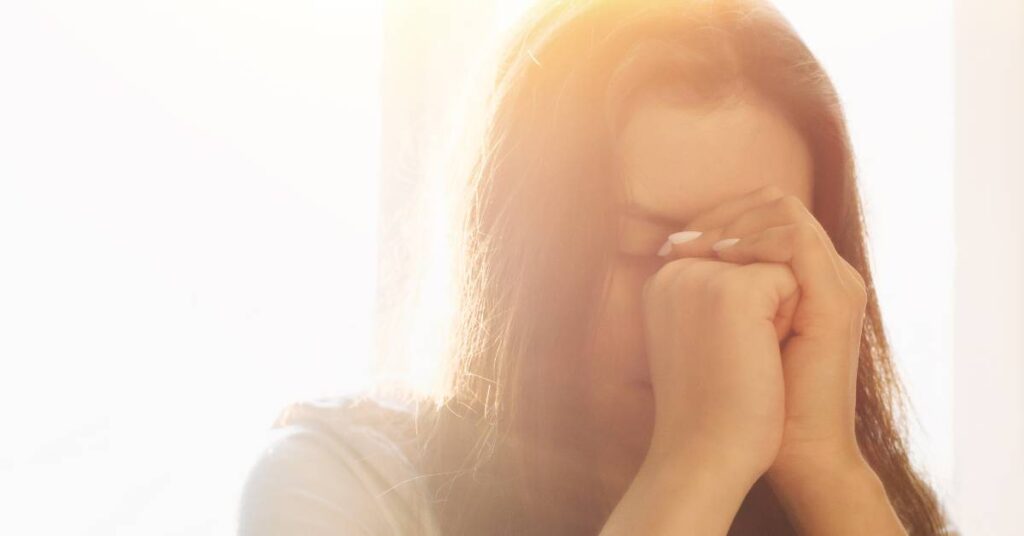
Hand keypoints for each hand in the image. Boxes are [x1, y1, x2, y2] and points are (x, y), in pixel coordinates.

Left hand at [659, 185, 868, 478]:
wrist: (794, 453)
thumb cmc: (747, 404)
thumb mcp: (720, 334)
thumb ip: (710, 292)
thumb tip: (668, 257)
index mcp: (799, 279)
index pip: (760, 212)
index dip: (713, 219)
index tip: (670, 244)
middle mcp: (821, 273)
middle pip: (773, 201)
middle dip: (721, 213)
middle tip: (680, 241)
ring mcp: (834, 283)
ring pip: (784, 209)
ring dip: (734, 224)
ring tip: (700, 250)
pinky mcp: (836, 300)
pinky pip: (796, 238)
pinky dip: (754, 240)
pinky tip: (722, 259)